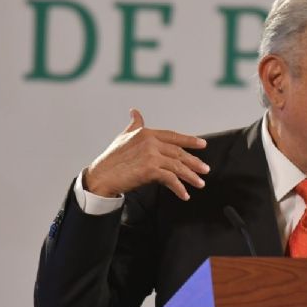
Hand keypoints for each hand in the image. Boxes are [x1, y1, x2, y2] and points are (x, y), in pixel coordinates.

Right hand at [83, 109, 209, 200]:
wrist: (101, 176)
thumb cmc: (111, 158)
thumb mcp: (123, 136)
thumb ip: (134, 124)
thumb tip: (134, 112)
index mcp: (146, 133)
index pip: (173, 136)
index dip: (189, 140)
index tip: (202, 144)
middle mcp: (150, 142)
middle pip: (178, 152)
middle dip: (194, 162)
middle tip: (205, 169)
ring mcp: (151, 155)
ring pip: (177, 166)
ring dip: (191, 176)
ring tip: (200, 183)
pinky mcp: (150, 170)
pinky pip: (171, 179)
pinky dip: (179, 188)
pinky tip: (184, 194)